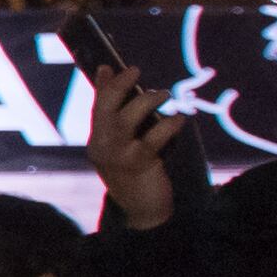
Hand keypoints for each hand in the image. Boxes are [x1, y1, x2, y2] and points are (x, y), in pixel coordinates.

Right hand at [83, 66, 174, 229]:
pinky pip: (153, 138)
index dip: (104, 86)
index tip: (110, 66)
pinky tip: (179, 118)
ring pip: (125, 121)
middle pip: (105, 110)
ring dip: (145, 102)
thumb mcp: (124, 147)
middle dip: (118, 87)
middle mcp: (102, 148)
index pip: (97, 108)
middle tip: (135, 71)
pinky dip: (168, 125)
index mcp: (96, 142)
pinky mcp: (139, 164)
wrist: (144, 210)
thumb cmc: (136, 174)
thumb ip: (121, 122)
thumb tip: (124, 98)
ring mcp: (118, 157)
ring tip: (164, 94)